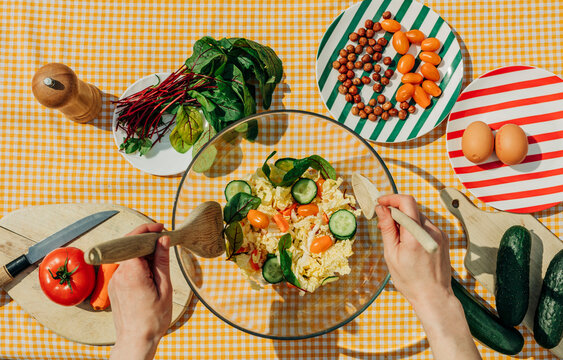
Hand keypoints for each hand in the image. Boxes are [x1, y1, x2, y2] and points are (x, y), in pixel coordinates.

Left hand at [108, 223, 172, 359]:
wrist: (136, 341)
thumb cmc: (153, 319)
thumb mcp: (164, 287)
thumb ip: (162, 261)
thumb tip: (163, 240)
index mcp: (132, 272)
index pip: (135, 240)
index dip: (148, 230)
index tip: (161, 228)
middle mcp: (118, 274)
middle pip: (129, 246)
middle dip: (145, 240)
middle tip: (163, 240)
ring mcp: (114, 280)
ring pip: (128, 256)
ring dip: (142, 254)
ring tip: (158, 261)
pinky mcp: (114, 286)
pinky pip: (125, 267)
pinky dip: (137, 264)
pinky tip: (150, 273)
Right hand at [375, 194, 450, 309]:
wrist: (433, 296)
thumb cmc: (409, 280)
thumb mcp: (391, 254)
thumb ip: (388, 228)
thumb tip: (381, 209)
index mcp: (416, 235)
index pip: (407, 203)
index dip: (392, 198)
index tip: (380, 202)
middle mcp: (431, 231)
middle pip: (412, 209)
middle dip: (396, 211)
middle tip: (384, 223)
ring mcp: (440, 234)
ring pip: (418, 217)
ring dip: (406, 221)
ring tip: (397, 238)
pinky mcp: (443, 238)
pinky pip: (426, 226)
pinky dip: (415, 228)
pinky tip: (409, 243)